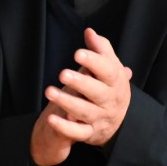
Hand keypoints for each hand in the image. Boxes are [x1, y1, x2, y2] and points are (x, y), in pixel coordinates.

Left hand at [30, 28, 132, 165]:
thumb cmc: (108, 86)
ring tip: (49, 91)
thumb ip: (100, 49)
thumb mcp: (109, 68)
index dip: (94, 62)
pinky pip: (78, 132)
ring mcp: (101, 118)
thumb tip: (89, 32)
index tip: (78, 53)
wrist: (117, 119)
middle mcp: (110, 101)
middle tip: (62, 74)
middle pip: (97, 93)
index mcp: (116, 83)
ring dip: (67, 102)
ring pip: (85, 111)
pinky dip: (65, 127)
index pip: (108, 71)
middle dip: (80, 83)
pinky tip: (50, 118)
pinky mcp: (90, 133)